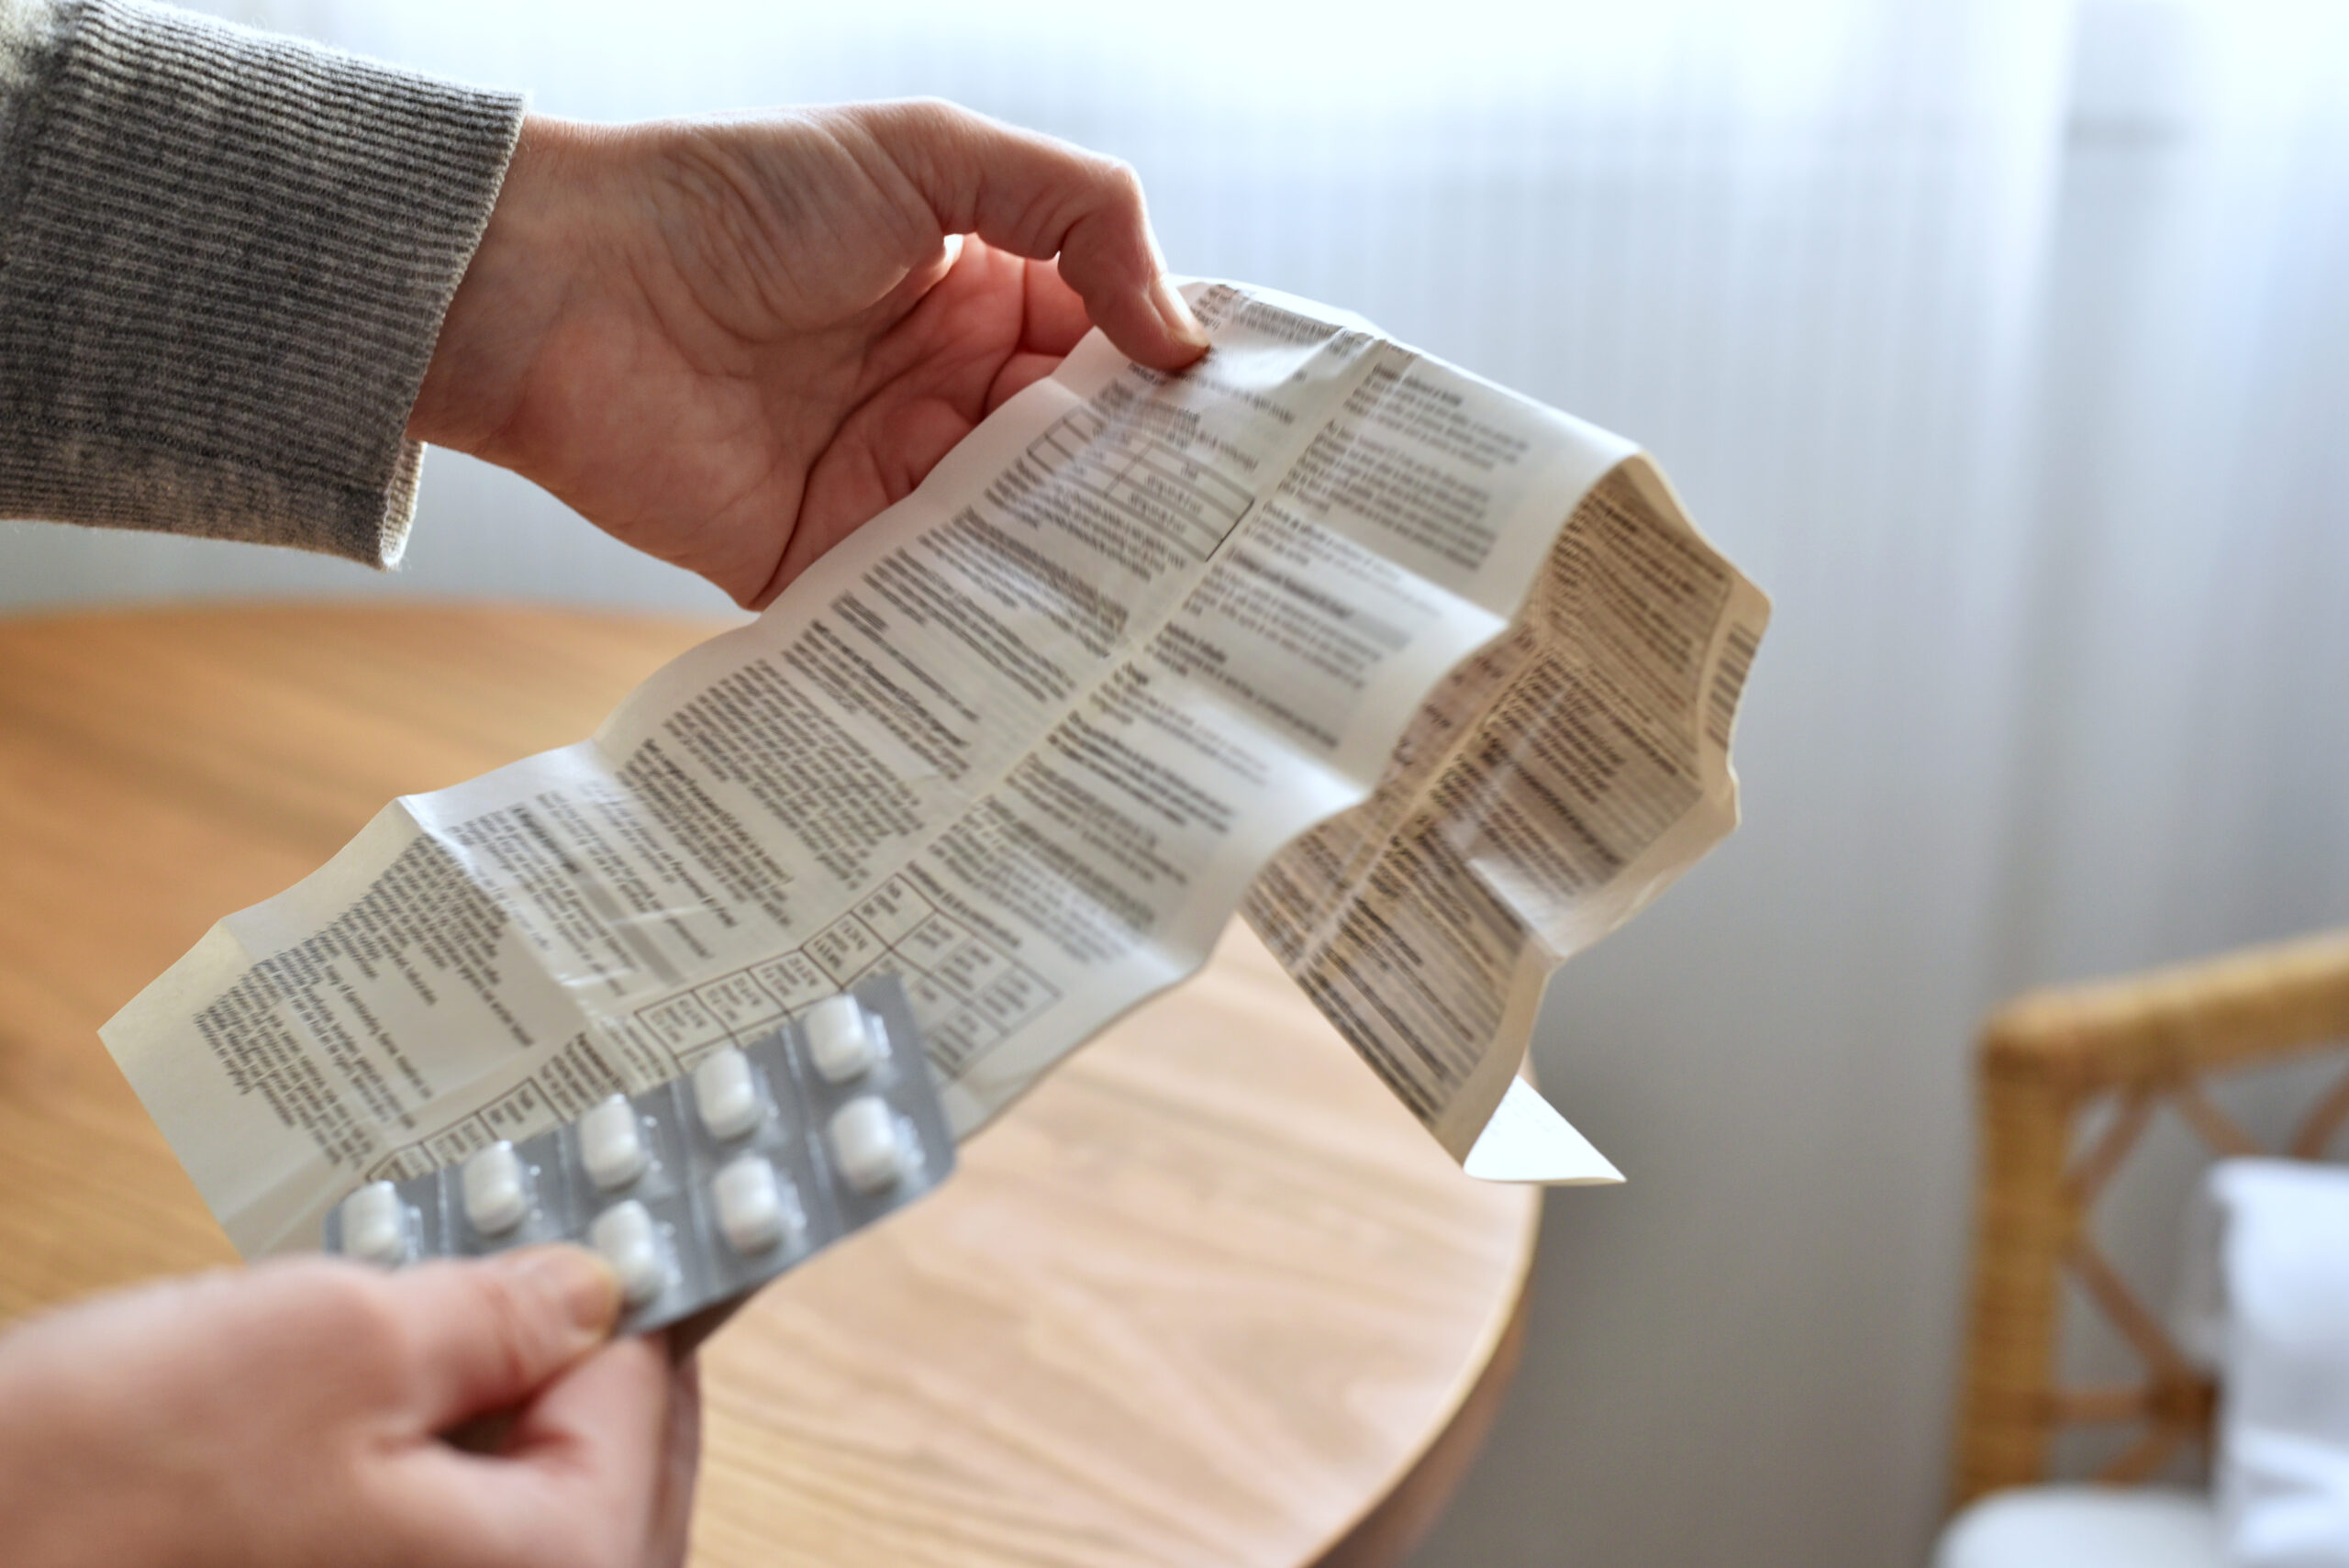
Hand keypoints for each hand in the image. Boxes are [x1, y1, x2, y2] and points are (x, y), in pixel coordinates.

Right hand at [0, 1247, 698, 1567]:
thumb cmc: (94, 1504)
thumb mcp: (326, 1346)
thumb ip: (495, 1313)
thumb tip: (595, 1290)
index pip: (646, 1391)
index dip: (619, 1271)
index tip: (610, 1186)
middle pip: (603, 1458)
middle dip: (566, 1343)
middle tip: (528, 1231)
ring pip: (517, 1498)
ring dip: (492, 1398)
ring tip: (434, 1297)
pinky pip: (436, 1539)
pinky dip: (424, 1460)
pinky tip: (367, 1391)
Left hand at [410, 99, 1209, 607]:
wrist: (564, 287)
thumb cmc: (736, 197)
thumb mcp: (930, 152)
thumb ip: (1078, 212)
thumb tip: (1182, 339)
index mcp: (983, 297)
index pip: (1112, 354)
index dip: (1181, 393)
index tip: (1259, 439)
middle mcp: (947, 396)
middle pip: (1080, 463)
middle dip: (1151, 499)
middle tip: (1237, 547)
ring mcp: (891, 484)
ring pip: (1018, 544)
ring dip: (1082, 572)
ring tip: (1172, 614)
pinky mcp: (828, 564)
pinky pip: (923, 609)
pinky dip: (981, 633)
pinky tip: (1054, 660)